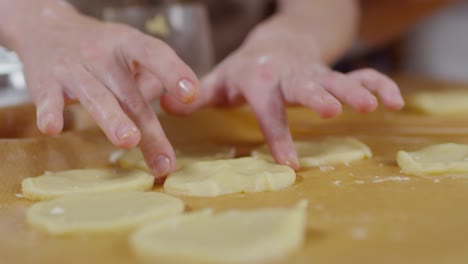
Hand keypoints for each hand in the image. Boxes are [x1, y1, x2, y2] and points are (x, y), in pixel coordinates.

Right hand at [11, 4, 200, 178]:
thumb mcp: (130, 54)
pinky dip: (50, 112)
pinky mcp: (45, 81)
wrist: (46, 27)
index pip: (155, 54)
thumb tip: (165, 111)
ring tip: (128, 141)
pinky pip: (49, 98)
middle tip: (165, 161)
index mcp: (129, 44)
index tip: (192, 94)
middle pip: (131, 95)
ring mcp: (73, 67)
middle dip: (149, 130)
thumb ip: (149, 82)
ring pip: (97, 97)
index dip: (174, 72)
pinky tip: (53, 128)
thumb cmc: (102, 50)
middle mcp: (103, 54)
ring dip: (113, 119)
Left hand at [161, 24, 403, 168]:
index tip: (289, 163)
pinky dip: (377, 84)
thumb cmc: (246, 69)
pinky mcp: (330, 71)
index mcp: (257, 79)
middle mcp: (287, 74)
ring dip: (353, 90)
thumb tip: (165, 106)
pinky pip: (358, 73)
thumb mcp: (219, 80)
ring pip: (334, 78)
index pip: (266, 109)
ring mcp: (311, 72)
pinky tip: (394, 102)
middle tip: (333, 111)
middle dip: (318, 96)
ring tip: (371, 105)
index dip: (276, 135)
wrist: (275, 41)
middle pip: (303, 86)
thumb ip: (197, 95)